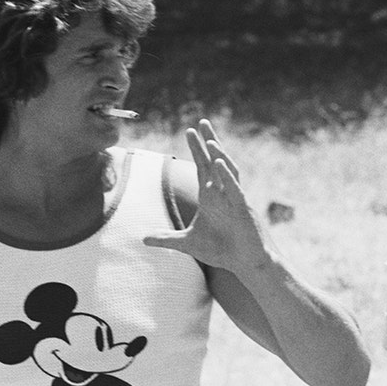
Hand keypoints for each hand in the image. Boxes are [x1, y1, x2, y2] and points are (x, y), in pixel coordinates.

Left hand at [143, 120, 270, 274]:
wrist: (243, 263)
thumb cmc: (220, 250)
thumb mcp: (187, 243)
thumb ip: (166, 239)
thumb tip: (142, 239)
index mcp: (210, 196)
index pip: (202, 166)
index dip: (196, 148)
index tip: (189, 130)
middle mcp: (222, 193)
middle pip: (215, 161)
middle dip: (208, 141)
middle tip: (202, 122)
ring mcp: (234, 199)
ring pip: (227, 170)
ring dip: (219, 154)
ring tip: (209, 139)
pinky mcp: (242, 209)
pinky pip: (235, 189)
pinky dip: (226, 176)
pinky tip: (217, 162)